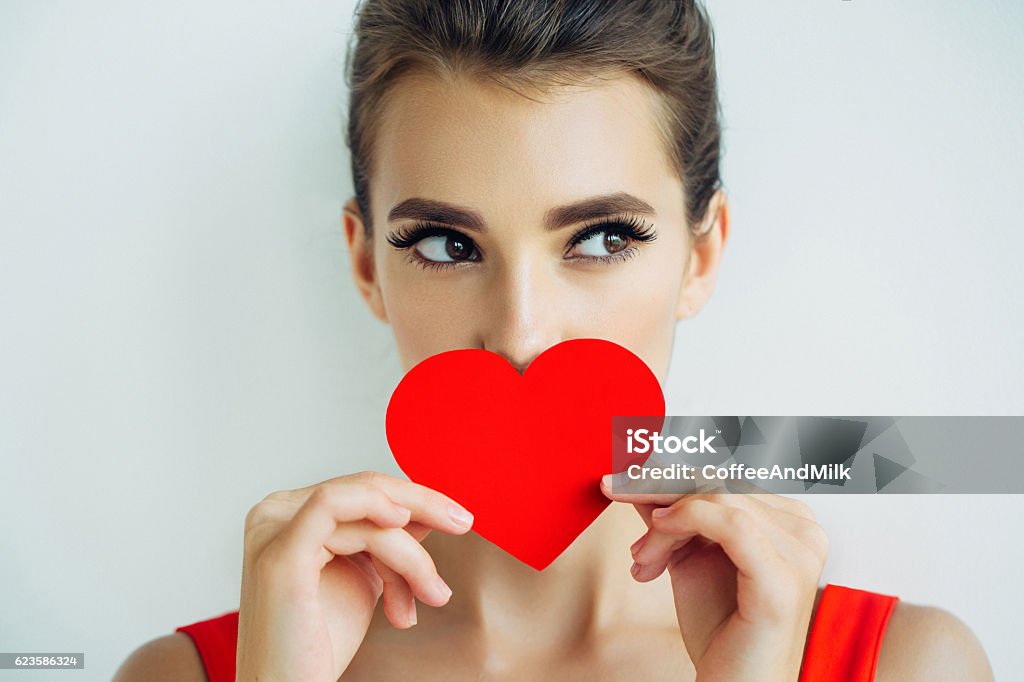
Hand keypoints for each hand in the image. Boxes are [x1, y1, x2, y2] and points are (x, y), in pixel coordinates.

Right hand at [236, 471, 473, 681]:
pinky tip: (403, 524)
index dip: (413, 499)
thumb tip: (424, 509)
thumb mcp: (365, 576)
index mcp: (287, 516)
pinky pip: (333, 505)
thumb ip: (385, 540)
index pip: (360, 490)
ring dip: (409, 548)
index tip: (456, 518)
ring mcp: (271, 531)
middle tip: (463, 523)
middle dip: (421, 505)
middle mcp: (272, 515)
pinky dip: (375, 508)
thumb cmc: (322, 644)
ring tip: (433, 593)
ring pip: (361, 507)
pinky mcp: (280, 553)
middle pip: (362, 488)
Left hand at [601, 479, 827, 681]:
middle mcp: (803, 531)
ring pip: (718, 498)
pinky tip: (655, 547)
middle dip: (659, 495)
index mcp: (788, 521)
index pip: (722, 476)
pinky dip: (684, 521)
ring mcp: (800, 553)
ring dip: (664, 524)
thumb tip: (636, 476)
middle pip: (719, 482)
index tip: (617, 479)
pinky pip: (731, 523)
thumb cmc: (720, 632)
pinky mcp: (783, 580)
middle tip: (616, 503)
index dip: (666, 474)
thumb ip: (672, 517)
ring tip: (644, 559)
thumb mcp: (688, 558)